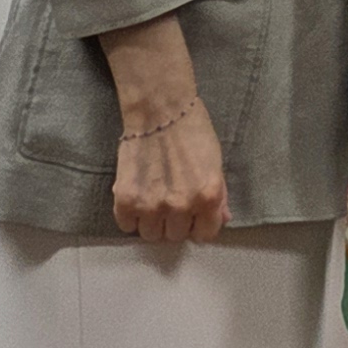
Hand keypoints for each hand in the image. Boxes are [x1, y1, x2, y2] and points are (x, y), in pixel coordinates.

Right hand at [94, 15, 228, 239]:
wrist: (160, 110)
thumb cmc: (193, 131)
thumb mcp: (215, 163)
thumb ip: (219, 196)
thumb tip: (221, 219)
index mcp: (208, 197)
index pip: (205, 235)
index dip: (198, 225)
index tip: (192, 215)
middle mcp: (182, 206)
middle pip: (175, 236)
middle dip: (174, 222)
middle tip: (169, 200)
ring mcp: (152, 206)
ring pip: (150, 235)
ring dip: (151, 221)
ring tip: (152, 198)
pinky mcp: (126, 201)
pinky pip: (126, 226)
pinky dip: (130, 215)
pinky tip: (136, 196)